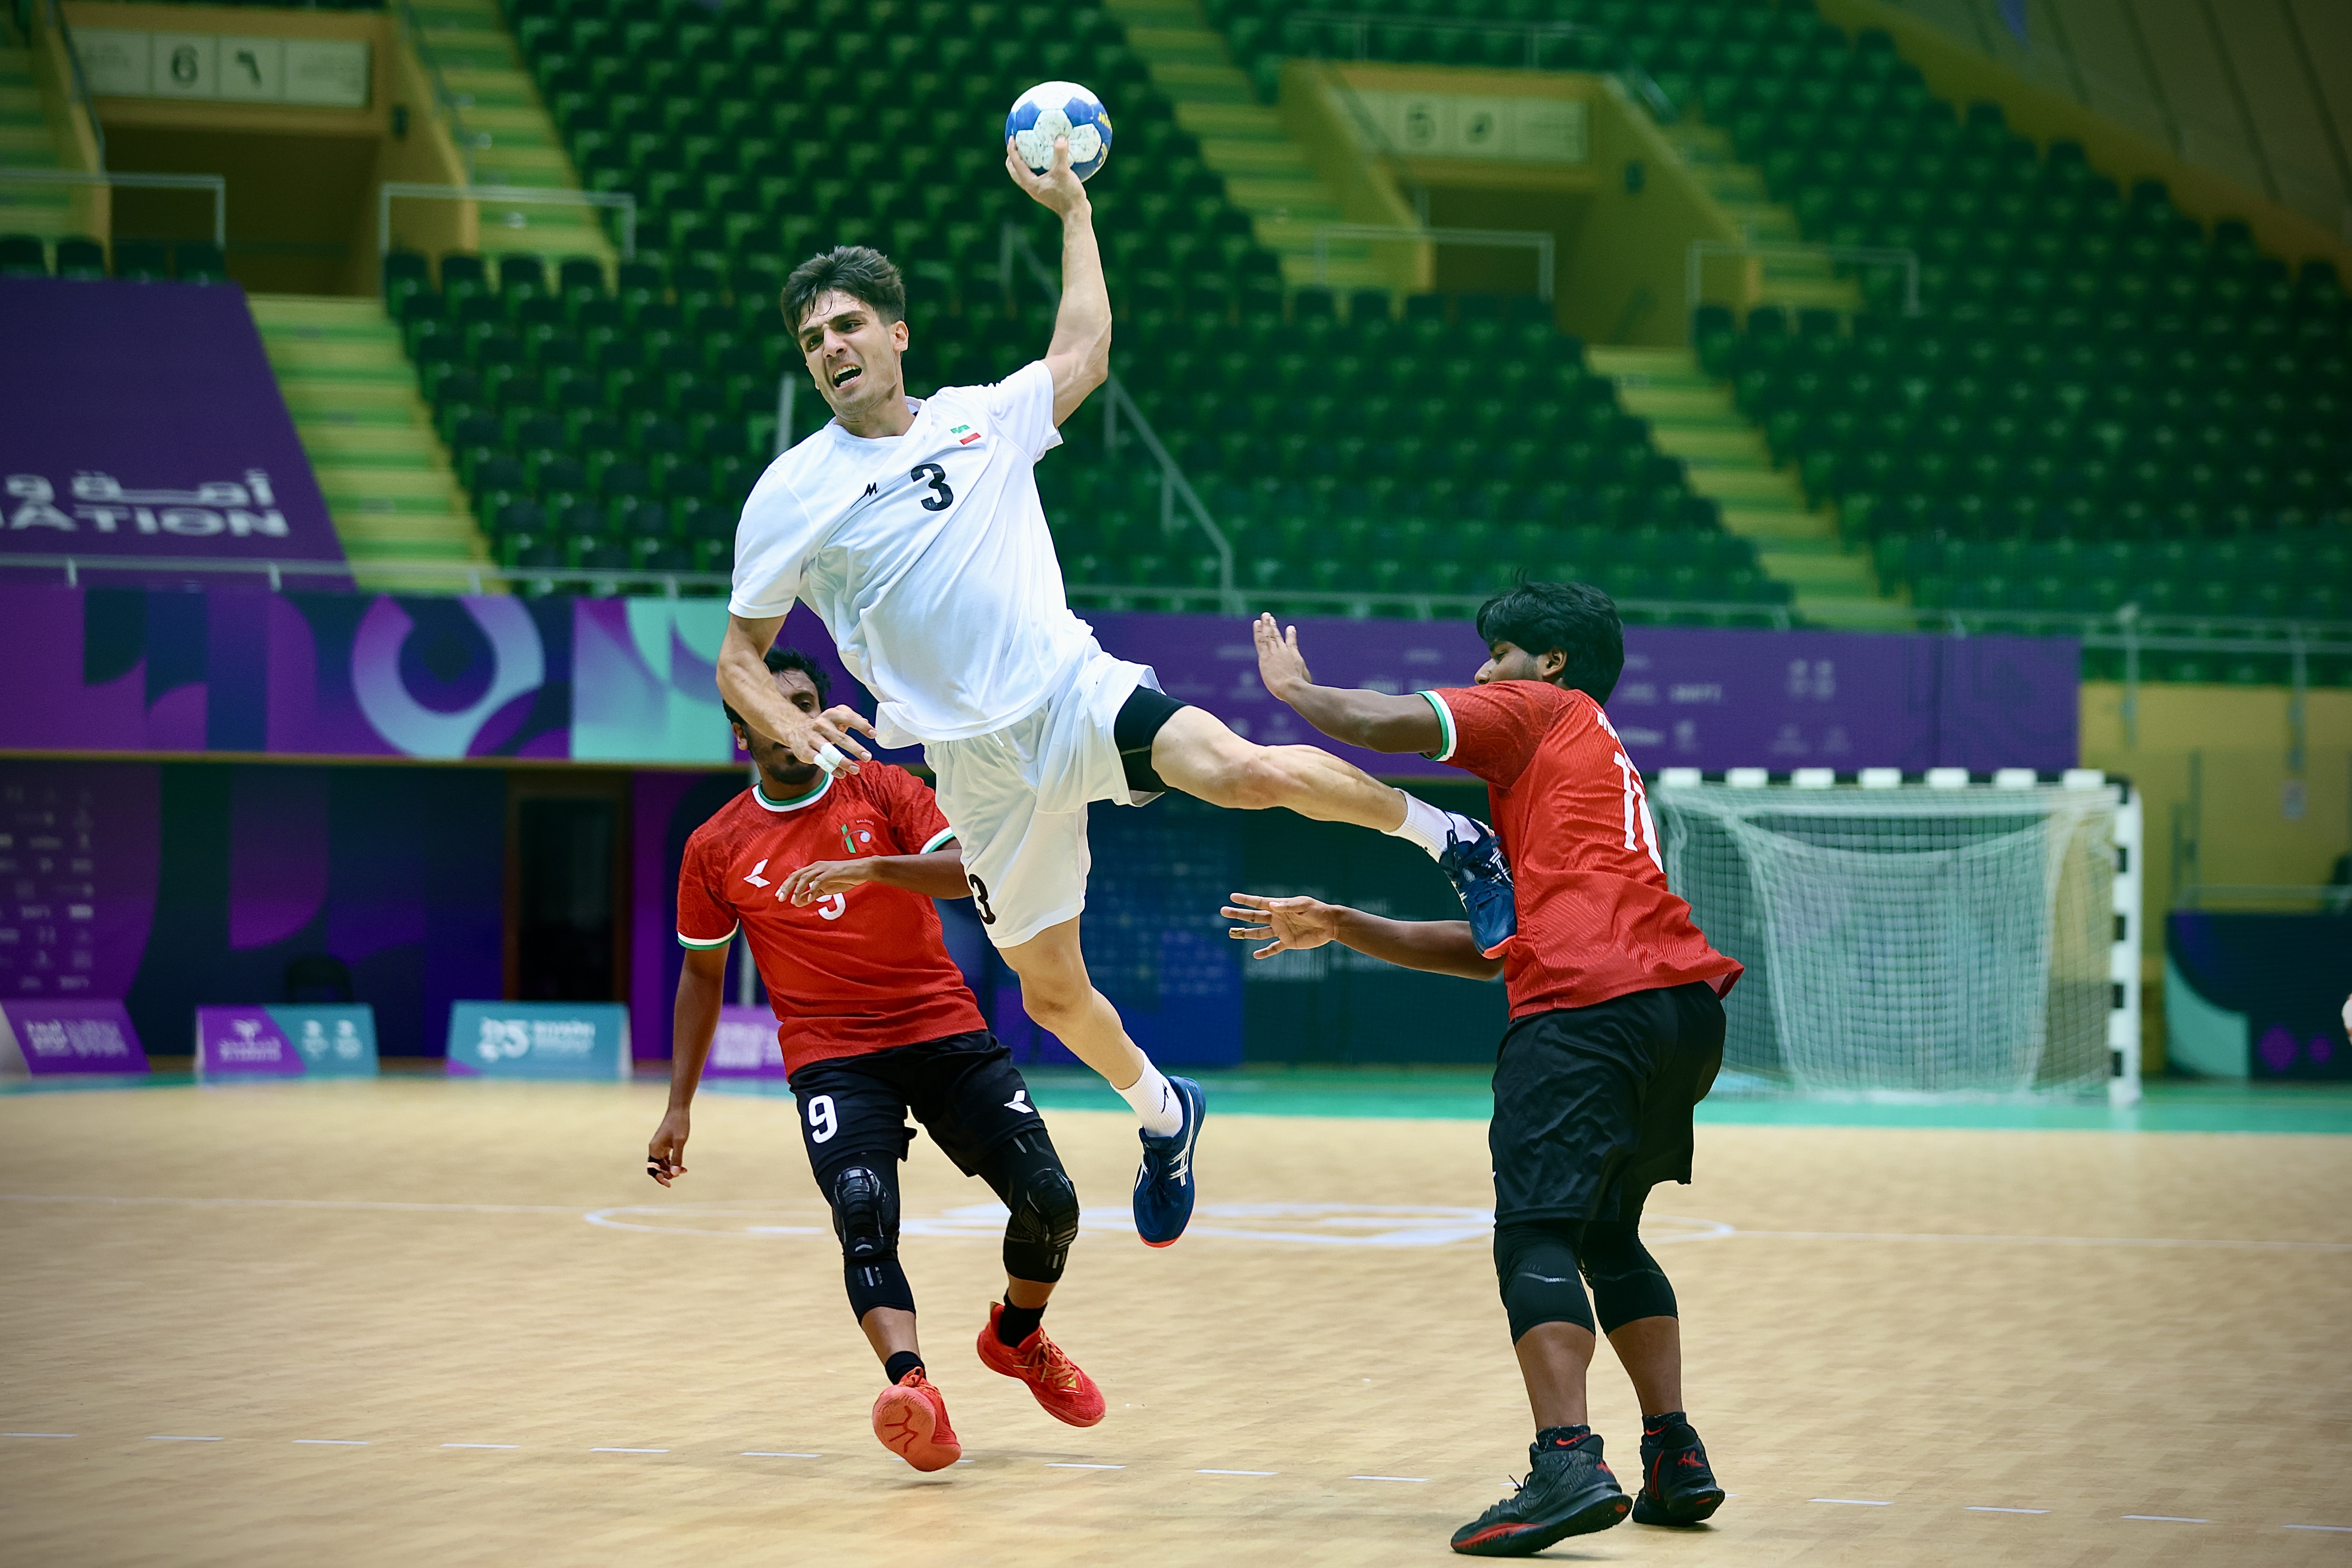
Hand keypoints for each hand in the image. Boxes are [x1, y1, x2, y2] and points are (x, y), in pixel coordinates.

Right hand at [647, 1107, 690, 1185]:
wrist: (679, 1110)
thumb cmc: (679, 1124)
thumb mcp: (679, 1142)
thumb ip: (677, 1158)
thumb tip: (674, 1174)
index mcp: (654, 1149)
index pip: (653, 1169)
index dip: (659, 1178)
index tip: (669, 1184)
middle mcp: (654, 1149)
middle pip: (657, 1168)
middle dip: (667, 1174)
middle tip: (680, 1174)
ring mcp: (659, 1147)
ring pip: (662, 1164)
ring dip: (671, 1169)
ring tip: (684, 1170)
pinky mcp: (665, 1144)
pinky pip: (666, 1158)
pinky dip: (673, 1163)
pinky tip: (682, 1165)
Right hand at [774, 702, 877, 774]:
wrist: (795, 729)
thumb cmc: (822, 725)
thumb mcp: (835, 716)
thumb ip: (851, 718)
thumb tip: (868, 723)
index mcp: (831, 715)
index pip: (848, 718)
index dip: (861, 726)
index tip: (873, 734)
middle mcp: (821, 725)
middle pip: (840, 738)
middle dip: (855, 748)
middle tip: (868, 757)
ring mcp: (812, 738)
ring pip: (829, 751)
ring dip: (844, 761)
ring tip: (856, 769)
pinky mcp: (805, 751)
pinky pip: (820, 761)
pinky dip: (832, 768)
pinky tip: (842, 773)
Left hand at [778, 857, 874, 904]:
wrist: (862, 870)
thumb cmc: (845, 878)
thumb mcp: (826, 888)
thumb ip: (812, 894)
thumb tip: (797, 902)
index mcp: (814, 868)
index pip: (795, 875)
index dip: (785, 885)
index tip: (778, 896)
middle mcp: (816, 866)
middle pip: (796, 875)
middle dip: (786, 887)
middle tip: (780, 898)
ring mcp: (824, 869)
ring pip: (805, 878)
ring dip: (797, 890)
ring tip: (793, 900)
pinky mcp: (832, 873)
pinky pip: (819, 881)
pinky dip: (812, 890)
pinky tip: (809, 898)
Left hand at [1006, 133, 1087, 216]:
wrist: (1076, 214)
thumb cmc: (1068, 194)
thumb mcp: (1063, 172)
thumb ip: (1060, 153)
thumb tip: (1060, 137)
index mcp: (1029, 182)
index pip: (1014, 162)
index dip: (1012, 149)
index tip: (1013, 136)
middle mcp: (1030, 187)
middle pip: (1014, 170)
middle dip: (1013, 157)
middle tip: (1017, 144)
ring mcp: (1037, 190)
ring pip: (1023, 174)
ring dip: (1023, 163)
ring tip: (1029, 150)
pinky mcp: (1045, 192)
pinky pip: (1036, 176)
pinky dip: (1036, 167)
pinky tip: (1047, 160)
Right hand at [1222, 891, 1342, 959]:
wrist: (1331, 924)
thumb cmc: (1318, 910)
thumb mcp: (1304, 904)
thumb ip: (1288, 905)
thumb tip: (1271, 905)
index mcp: (1279, 907)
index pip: (1258, 902)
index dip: (1245, 900)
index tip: (1232, 897)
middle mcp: (1277, 918)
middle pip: (1253, 917)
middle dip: (1238, 914)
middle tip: (1222, 911)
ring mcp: (1281, 931)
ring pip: (1259, 933)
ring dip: (1245, 934)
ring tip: (1232, 934)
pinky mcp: (1288, 942)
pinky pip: (1274, 948)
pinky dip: (1265, 952)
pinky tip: (1256, 956)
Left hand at [1253, 612, 1312, 701]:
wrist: (1293, 688)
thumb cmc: (1302, 689)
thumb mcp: (1306, 683)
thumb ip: (1305, 681)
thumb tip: (1310, 688)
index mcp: (1295, 658)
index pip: (1292, 644)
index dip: (1290, 635)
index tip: (1290, 627)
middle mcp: (1284, 652)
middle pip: (1277, 637)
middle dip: (1273, 626)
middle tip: (1270, 617)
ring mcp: (1275, 654)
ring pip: (1269, 636)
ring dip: (1267, 625)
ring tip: (1265, 616)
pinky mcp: (1265, 658)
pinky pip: (1261, 641)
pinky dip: (1259, 631)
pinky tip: (1257, 623)